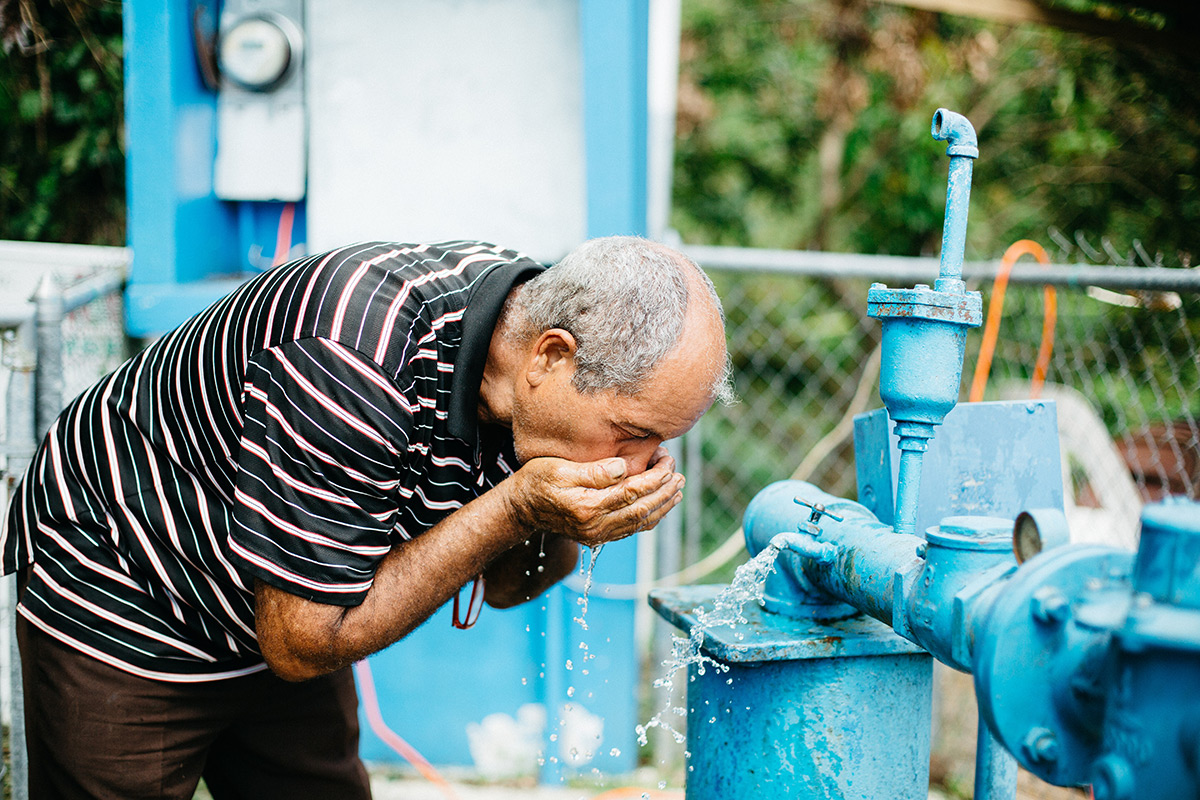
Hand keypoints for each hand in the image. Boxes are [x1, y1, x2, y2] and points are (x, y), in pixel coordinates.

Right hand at [504, 447, 683, 547]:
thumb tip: (622, 467)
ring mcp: (597, 535)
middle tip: (679, 474)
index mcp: (586, 507)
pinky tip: (659, 505)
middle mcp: (594, 526)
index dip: (655, 477)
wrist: (520, 508)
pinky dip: (649, 517)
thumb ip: (592, 471)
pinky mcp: (597, 537)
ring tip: (678, 489)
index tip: (668, 461)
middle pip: (641, 509)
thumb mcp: (558, 469)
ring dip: (662, 506)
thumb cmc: (536, 481)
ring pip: (639, 523)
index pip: (632, 492)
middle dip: (664, 491)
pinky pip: (631, 530)